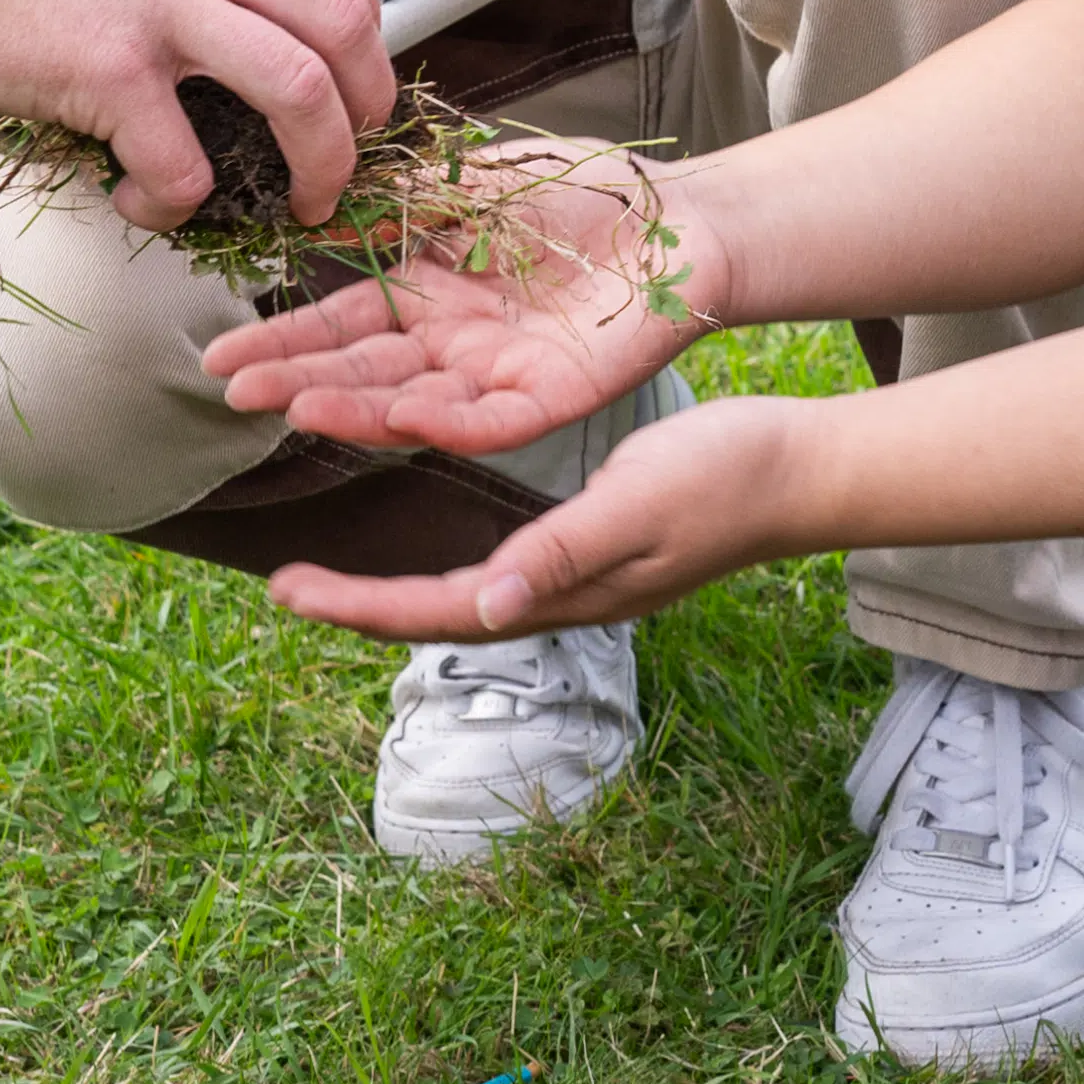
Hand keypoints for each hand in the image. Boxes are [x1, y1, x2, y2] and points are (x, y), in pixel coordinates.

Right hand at [0, 0, 387, 227]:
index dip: (369, 17)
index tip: (352, 67)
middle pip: (344, 21)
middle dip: (369, 103)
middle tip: (353, 149)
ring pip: (301, 91)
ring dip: (320, 161)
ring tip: (303, 200)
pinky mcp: (108, 68)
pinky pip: (186, 162)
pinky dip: (182, 201)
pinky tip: (148, 205)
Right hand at [200, 137, 710, 454]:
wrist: (679, 216)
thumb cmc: (581, 193)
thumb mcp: (467, 182)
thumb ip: (392, 202)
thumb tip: (310, 204)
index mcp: (426, 290)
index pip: (339, 324)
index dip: (283, 341)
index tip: (221, 360)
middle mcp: (449, 342)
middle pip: (360, 372)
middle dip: (294, 381)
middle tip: (232, 393)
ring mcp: (494, 375)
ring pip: (410, 403)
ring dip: (351, 409)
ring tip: (290, 408)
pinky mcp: (547, 399)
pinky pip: (485, 420)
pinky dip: (440, 420)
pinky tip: (394, 414)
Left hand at [257, 389, 822, 642]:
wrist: (801, 470)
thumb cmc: (726, 476)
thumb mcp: (637, 501)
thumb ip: (563, 553)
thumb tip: (482, 608)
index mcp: (562, 590)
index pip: (438, 612)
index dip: (357, 606)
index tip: (285, 591)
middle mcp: (559, 592)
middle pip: (437, 613)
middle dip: (358, 605)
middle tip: (282, 586)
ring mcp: (578, 573)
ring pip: (463, 594)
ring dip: (393, 590)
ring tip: (334, 574)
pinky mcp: (592, 543)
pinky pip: (498, 564)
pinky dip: (445, 555)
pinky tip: (431, 535)